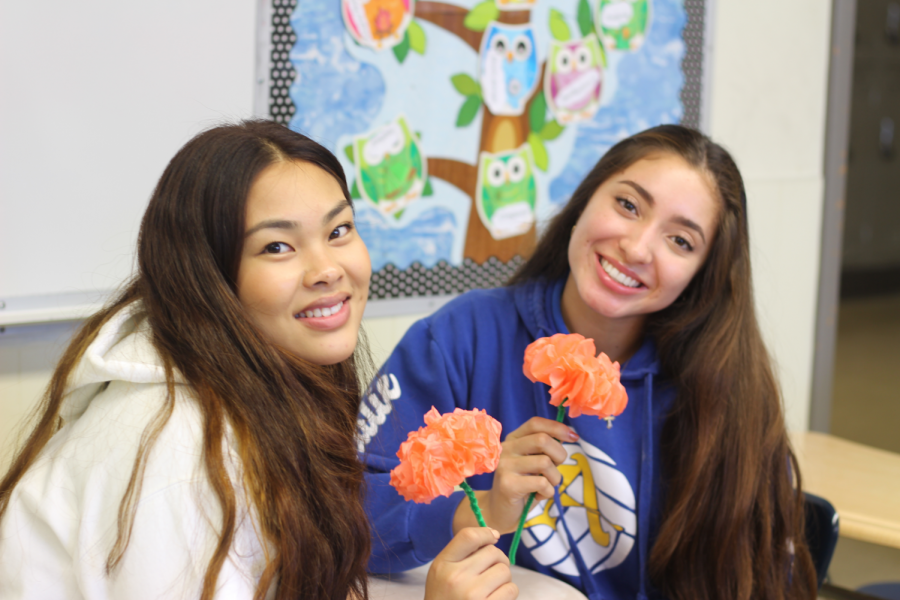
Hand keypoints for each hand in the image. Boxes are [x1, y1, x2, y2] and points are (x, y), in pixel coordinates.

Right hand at [425, 527, 517, 599]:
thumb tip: (494, 535)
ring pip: (505, 571)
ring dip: (503, 579)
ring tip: (491, 588)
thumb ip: (461, 553)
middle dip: (497, 560)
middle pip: (493, 552)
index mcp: (443, 565)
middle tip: (490, 571)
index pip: (468, 536)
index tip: (493, 537)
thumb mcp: (441, 572)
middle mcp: (456, 578)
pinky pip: (511, 590)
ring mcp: (472, 595)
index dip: (486, 533)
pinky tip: (495, 598)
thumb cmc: (446, 597)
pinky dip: (508, 593)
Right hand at [453, 417, 576, 533]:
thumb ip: (545, 449)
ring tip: (545, 486)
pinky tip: (538, 495)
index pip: (535, 423)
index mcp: (513, 439)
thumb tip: (570, 434)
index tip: (573, 436)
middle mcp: (506, 449)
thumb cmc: (523, 486)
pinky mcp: (508, 484)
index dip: (557, 427)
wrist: (499, 512)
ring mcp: (505, 466)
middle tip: (556, 469)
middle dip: (559, 455)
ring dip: (554, 478)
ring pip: (545, 462)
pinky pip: (542, 483)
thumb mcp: (533, 462)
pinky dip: (548, 492)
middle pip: (542, 440)